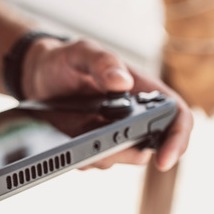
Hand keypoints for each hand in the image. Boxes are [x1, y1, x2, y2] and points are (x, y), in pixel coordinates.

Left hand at [21, 38, 192, 170]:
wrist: (36, 74)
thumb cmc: (66, 59)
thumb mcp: (82, 52)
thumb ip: (103, 62)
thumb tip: (123, 83)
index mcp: (142, 89)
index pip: (176, 115)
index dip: (177, 139)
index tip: (164, 160)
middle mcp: (133, 114)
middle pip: (149, 146)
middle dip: (127, 154)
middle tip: (101, 146)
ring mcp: (112, 132)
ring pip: (120, 158)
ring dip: (101, 156)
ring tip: (77, 134)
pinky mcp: (91, 144)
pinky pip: (94, 161)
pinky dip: (81, 158)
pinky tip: (66, 141)